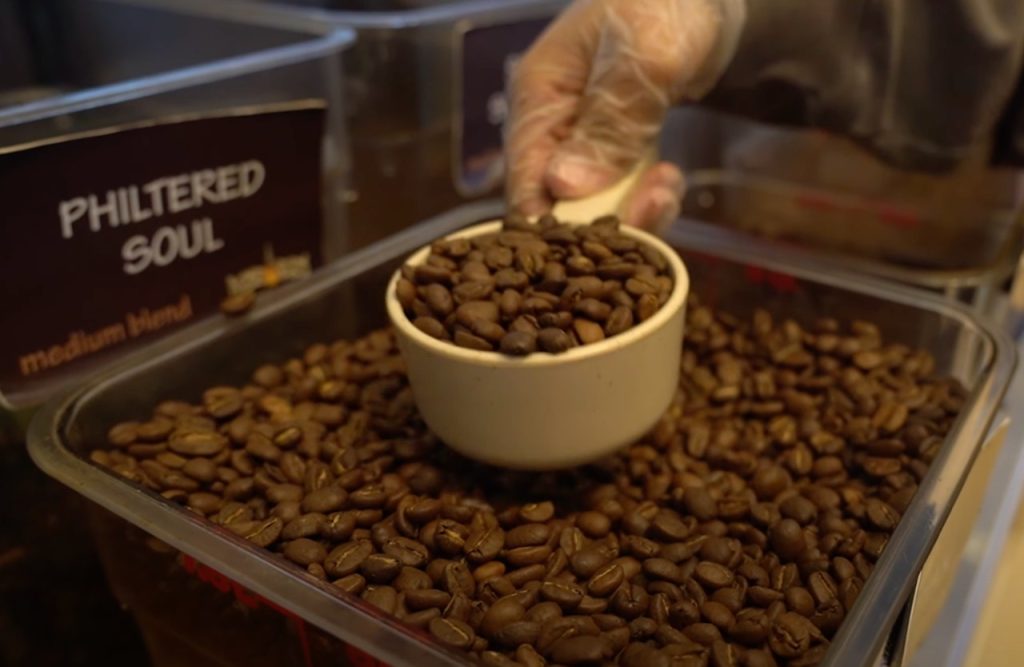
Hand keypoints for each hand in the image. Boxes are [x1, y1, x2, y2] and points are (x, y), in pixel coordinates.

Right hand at [505, 0, 733, 230]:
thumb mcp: (644, 59)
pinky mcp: (614, 147)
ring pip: (592, 203)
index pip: (523, 175)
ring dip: (632, 209)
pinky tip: (670, 181)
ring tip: (667, 189)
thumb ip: (608, 124)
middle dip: (601, 219)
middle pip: (556, 199)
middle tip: (651, 208)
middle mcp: (552, 122)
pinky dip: (647, 198)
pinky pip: (621, 192)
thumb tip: (564, 186)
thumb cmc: (669, 5)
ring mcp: (582, 137)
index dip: (548, 219)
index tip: (588, 244)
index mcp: (539, 93)